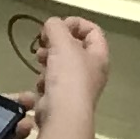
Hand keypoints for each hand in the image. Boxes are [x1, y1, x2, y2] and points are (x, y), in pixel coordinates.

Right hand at [27, 14, 107, 138]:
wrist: (62, 115)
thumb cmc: (68, 76)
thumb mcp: (62, 43)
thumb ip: (56, 27)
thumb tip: (52, 24)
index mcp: (99, 56)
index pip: (93, 31)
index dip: (75, 23)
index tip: (58, 26)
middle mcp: (92, 71)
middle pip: (75, 47)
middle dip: (56, 42)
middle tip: (44, 44)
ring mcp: (77, 87)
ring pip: (61, 64)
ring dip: (48, 59)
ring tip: (40, 60)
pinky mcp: (63, 99)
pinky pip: (52, 82)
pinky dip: (45, 80)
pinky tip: (41, 83)